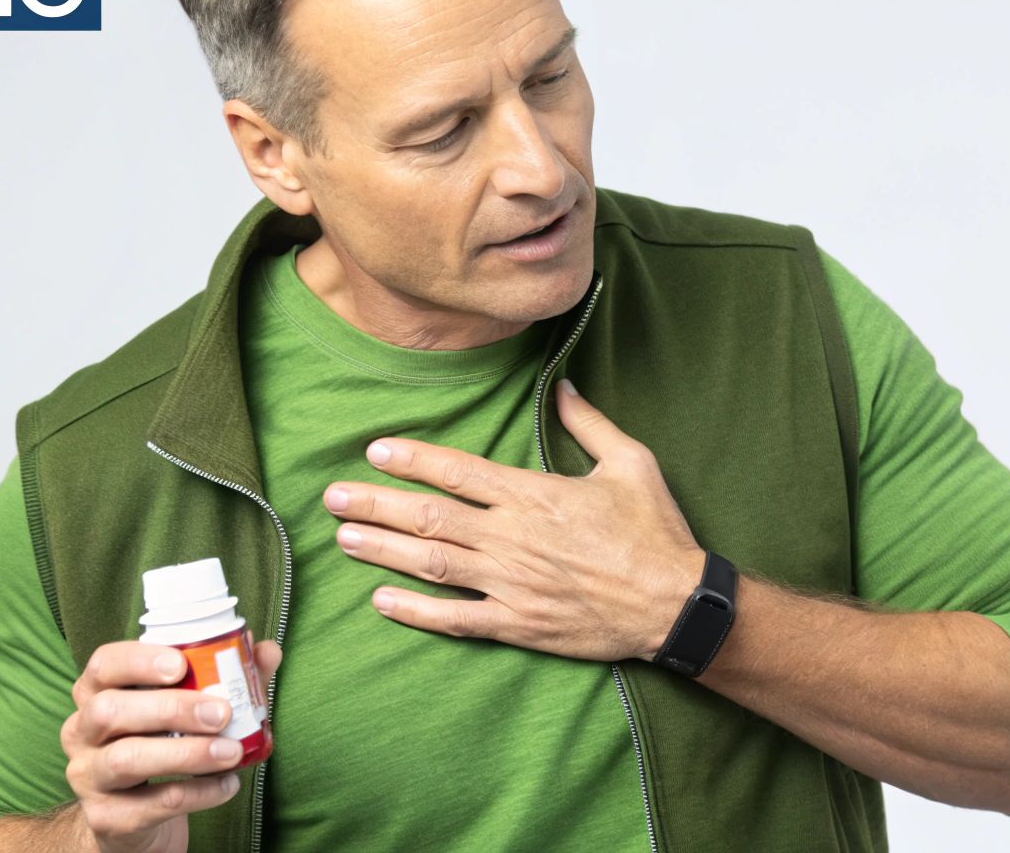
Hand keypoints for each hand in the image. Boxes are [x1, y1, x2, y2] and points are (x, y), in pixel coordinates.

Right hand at [60, 632, 281, 852]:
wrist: (132, 821)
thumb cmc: (160, 748)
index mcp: (96, 693)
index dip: (138, 660)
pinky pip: (151, 803)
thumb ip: (225, 677)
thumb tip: (266, 650)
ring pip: (126, 759)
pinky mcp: (106, 817)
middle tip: (221, 713)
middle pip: (110, 711)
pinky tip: (227, 784)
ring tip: (231, 752)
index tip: (181, 663)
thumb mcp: (184, 710)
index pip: (104, 664)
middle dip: (171, 708)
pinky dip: (197, 793)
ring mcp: (88, 776)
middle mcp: (81, 731)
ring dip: (186, 753)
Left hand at [323, 378, 704, 661]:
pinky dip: (416, 610)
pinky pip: (456, 618)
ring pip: (431, 564)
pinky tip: (382, 601)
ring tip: (343, 539)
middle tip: (334, 497)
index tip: (376, 450)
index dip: (412, 459)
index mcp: (533, 495)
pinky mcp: (517, 624)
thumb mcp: (630, 462)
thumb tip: (563, 385)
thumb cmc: (655, 531)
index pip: (458, 471)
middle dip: (375, 505)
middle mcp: (512, 537)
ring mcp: (511, 583)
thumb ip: (589, 423)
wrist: (676, 603)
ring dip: (382, 550)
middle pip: (428, 517)